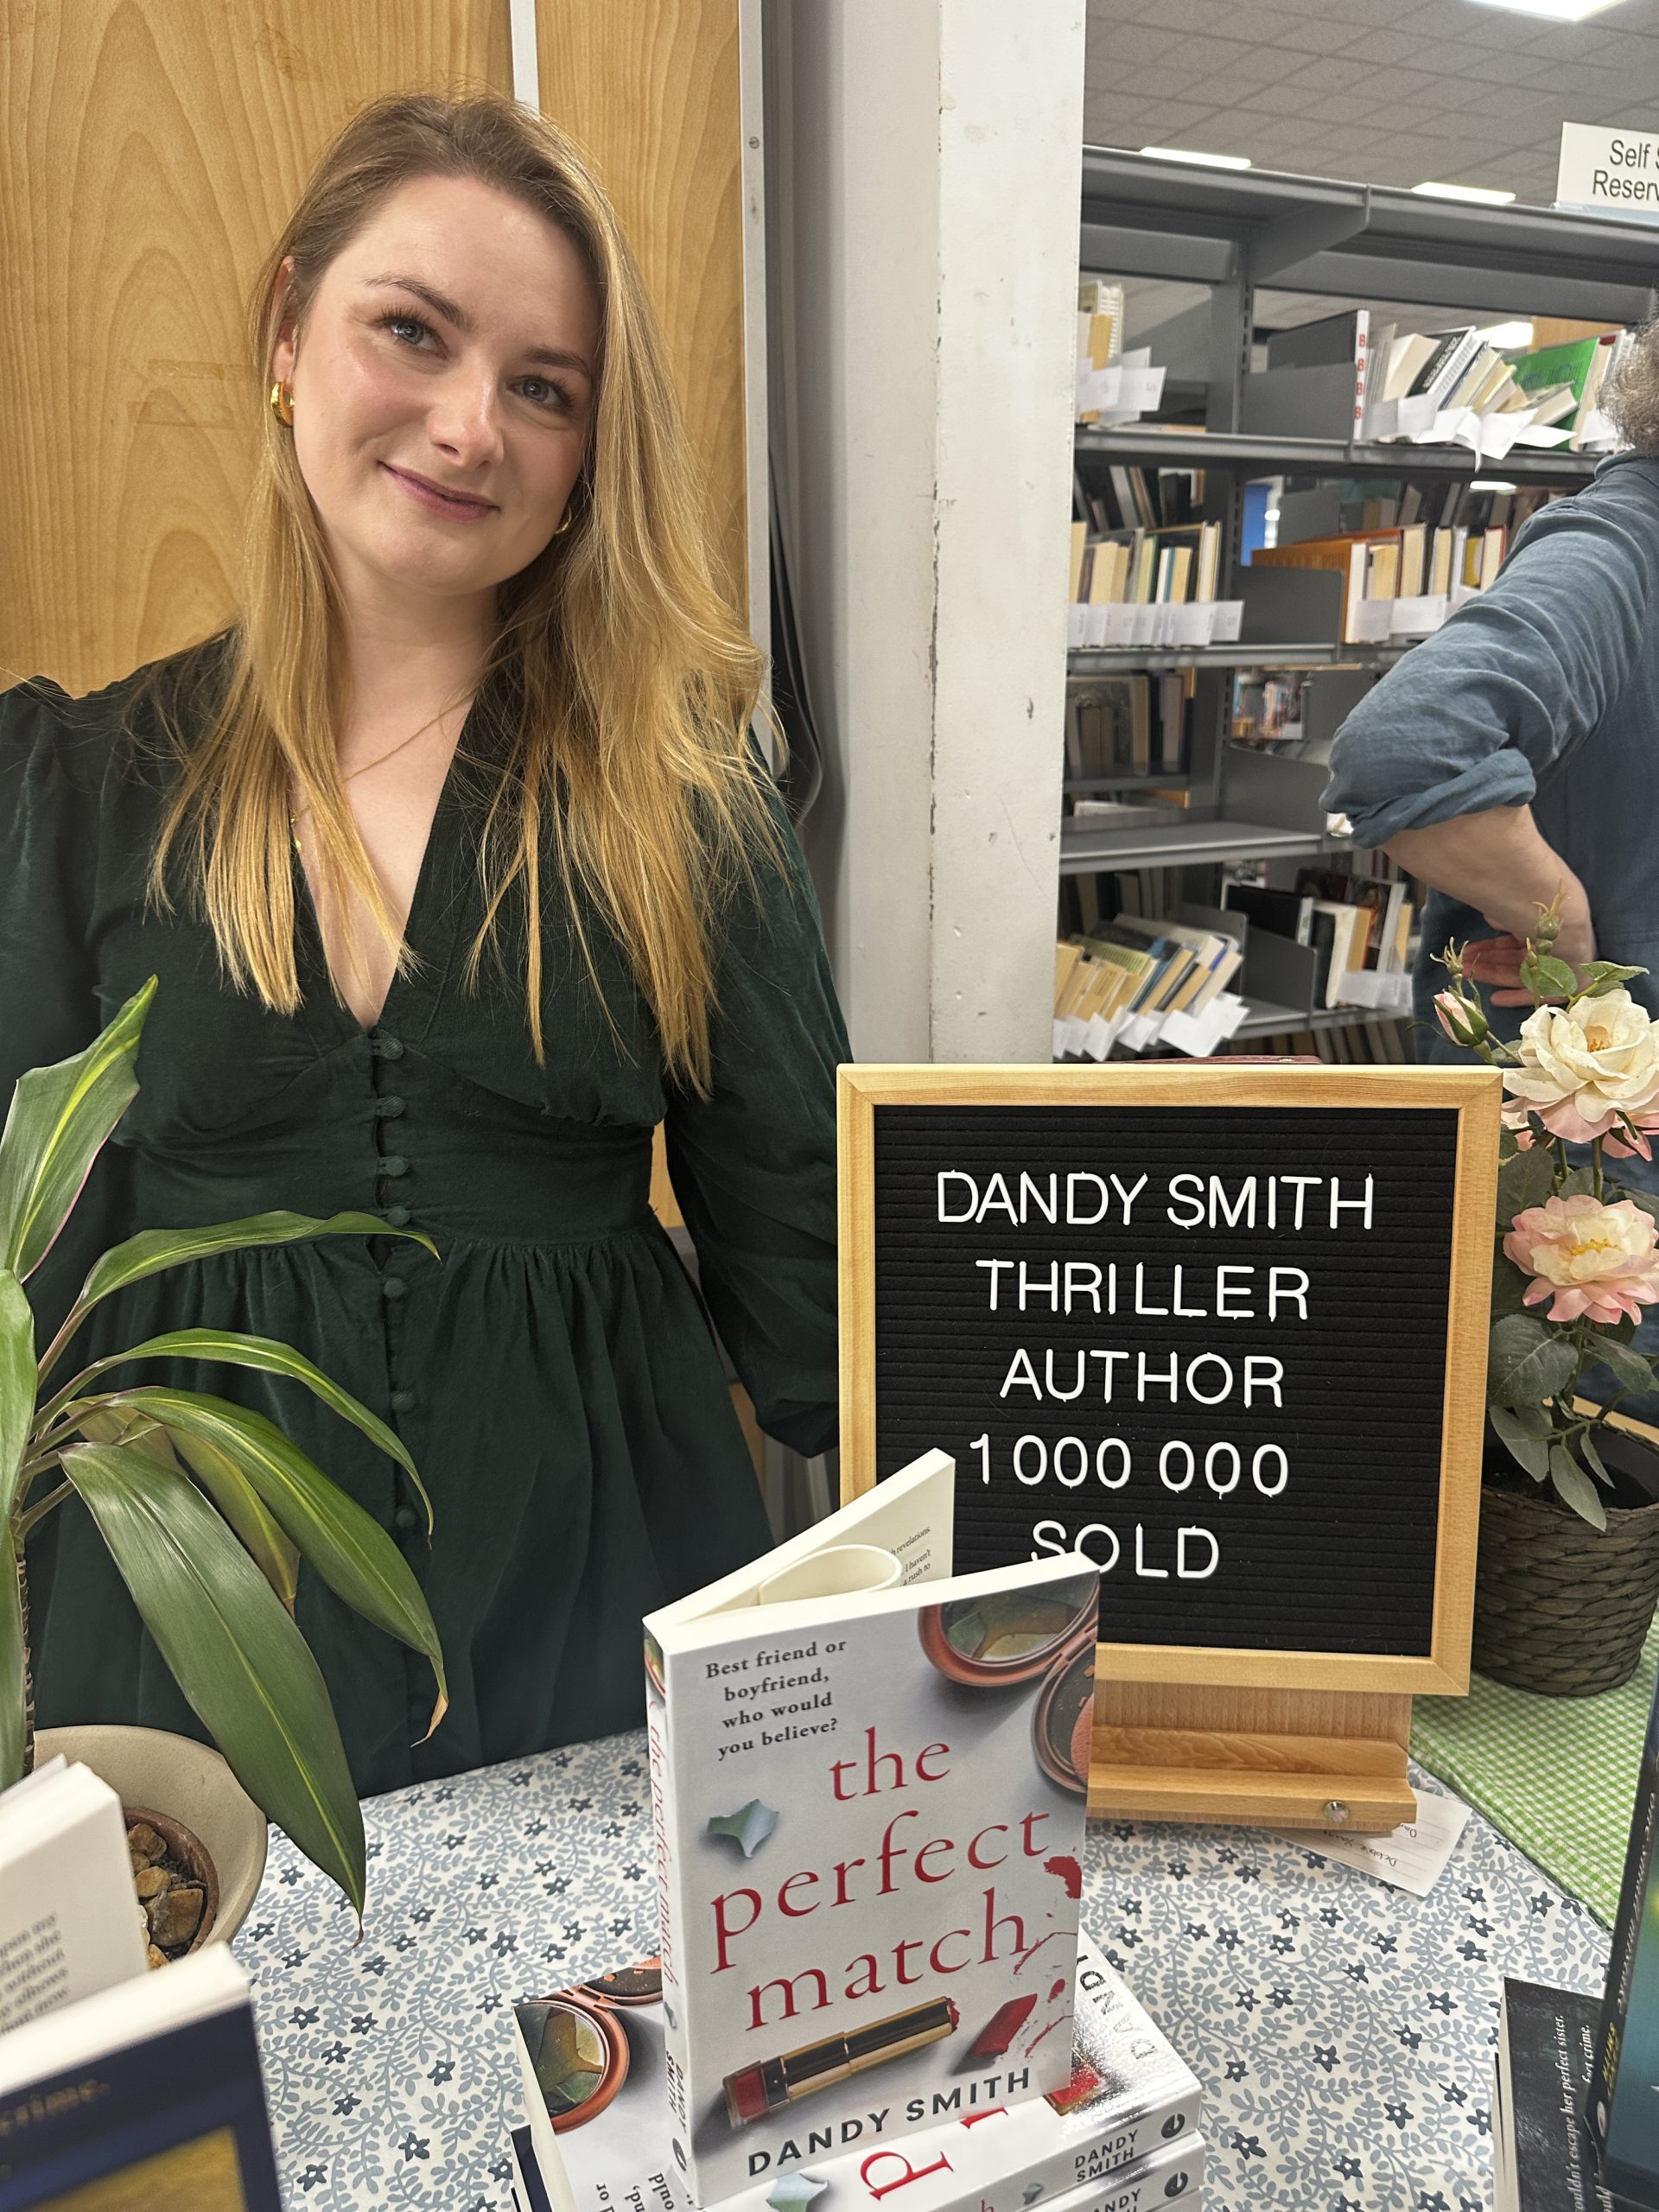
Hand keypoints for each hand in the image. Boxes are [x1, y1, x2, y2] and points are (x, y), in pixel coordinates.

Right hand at [1462, 902, 1598, 1006]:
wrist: (1568, 928)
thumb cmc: (1543, 915)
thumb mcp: (1518, 912)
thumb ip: (1504, 918)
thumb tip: (1490, 917)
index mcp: (1542, 931)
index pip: (1512, 942)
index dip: (1489, 947)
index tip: (1470, 950)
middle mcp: (1548, 949)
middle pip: (1512, 959)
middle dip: (1485, 961)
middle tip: (1462, 963)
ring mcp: (1553, 968)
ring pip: (1518, 974)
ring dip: (1491, 974)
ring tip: (1466, 973)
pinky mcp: (1560, 986)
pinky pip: (1535, 993)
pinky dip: (1515, 997)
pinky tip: (1495, 998)